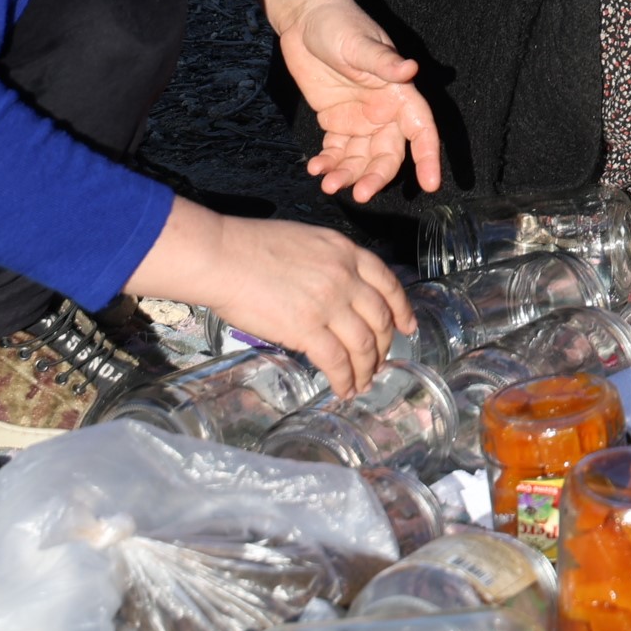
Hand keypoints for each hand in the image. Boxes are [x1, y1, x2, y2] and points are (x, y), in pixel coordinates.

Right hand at [129, 200, 414, 396]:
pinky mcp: (308, 329)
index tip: (408, 327)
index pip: (388, 284)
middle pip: (380, 318)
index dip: (402, 309)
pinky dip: (344, 379)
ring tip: (363, 382)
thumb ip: (331, 263)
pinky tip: (343, 389)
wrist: (222, 256)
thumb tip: (338, 290)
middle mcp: (347, 278)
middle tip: (380, 361)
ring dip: (367, 368)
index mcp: (348, 253)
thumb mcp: (308, 241)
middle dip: (384, 345)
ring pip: (364, 344)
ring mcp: (330, 304)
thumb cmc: (251, 246)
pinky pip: (337, 361)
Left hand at [280, 0, 443, 200]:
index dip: (428, 157)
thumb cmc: (339, 24)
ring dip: (349, 175)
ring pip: (362, 158)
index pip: (421, 130)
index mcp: (399, 93)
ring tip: (328, 185)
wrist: (305, 18)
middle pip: (389, 154)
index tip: (431, 184)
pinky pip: (337, 151)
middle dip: (377, 176)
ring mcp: (360, 118)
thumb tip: (410, 69)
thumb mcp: (359, 43)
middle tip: (360, 194)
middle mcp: (385, 110)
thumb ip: (384, 61)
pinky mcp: (336, 120)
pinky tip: (316, 169)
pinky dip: (329, 164)